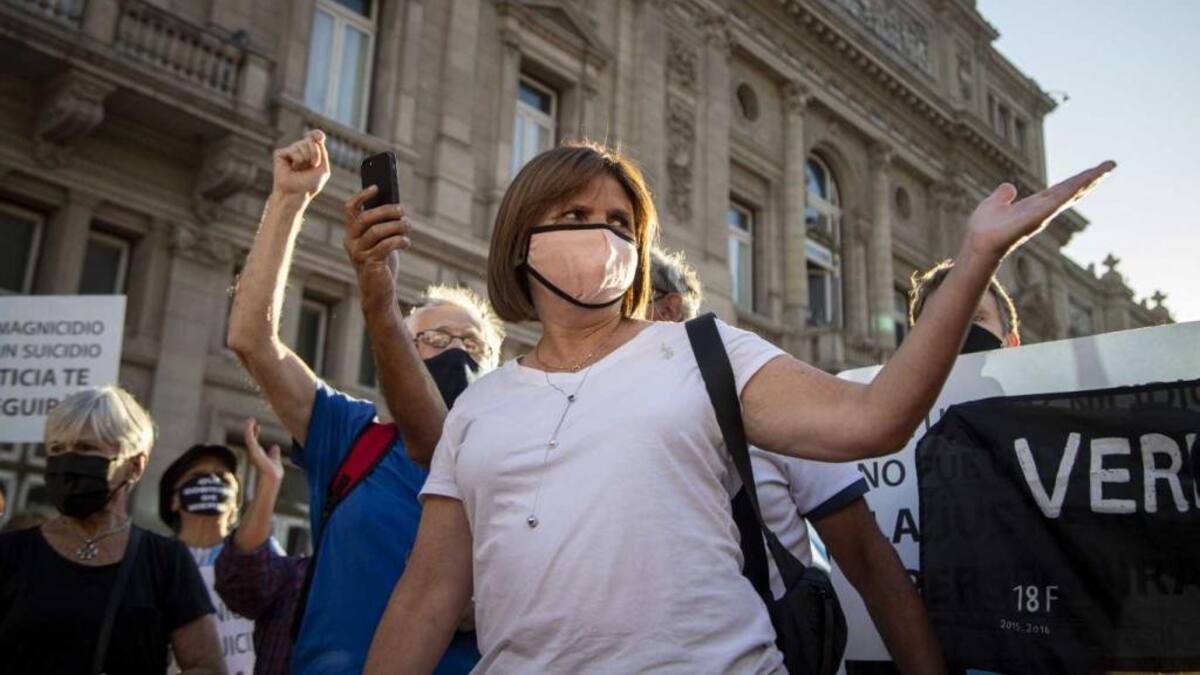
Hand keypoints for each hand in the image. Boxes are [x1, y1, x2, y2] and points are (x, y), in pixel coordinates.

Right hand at [243, 418, 283, 485]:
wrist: (273, 475)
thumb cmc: (274, 471)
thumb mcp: (275, 458)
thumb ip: (274, 453)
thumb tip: (275, 446)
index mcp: (258, 454)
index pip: (255, 441)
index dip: (256, 433)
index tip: (258, 426)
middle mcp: (254, 452)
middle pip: (250, 438)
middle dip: (250, 430)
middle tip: (251, 420)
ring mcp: (252, 451)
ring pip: (248, 437)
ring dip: (248, 428)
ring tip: (250, 420)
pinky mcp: (252, 450)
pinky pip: (249, 437)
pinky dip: (249, 430)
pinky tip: (250, 423)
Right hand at [272, 130, 330, 199]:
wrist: (296, 194)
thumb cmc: (310, 184)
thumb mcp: (323, 169)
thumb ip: (322, 151)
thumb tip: (315, 135)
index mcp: (311, 152)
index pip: (315, 136)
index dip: (317, 134)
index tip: (319, 137)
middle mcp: (300, 150)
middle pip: (310, 140)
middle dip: (315, 154)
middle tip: (312, 166)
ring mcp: (290, 151)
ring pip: (301, 145)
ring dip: (306, 159)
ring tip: (300, 169)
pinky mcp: (280, 154)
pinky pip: (293, 151)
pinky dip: (297, 161)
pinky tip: (292, 168)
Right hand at [342, 186, 411, 302]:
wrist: (379, 293)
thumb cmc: (382, 264)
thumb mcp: (382, 242)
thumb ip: (383, 226)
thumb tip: (397, 207)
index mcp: (352, 233)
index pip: (350, 209)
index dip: (361, 196)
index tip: (376, 187)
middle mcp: (351, 242)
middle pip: (365, 218)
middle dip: (386, 211)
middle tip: (402, 210)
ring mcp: (358, 253)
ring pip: (376, 231)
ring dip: (396, 226)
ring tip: (409, 226)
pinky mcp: (369, 263)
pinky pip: (385, 245)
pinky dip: (399, 241)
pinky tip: (407, 243)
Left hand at [963, 160, 1115, 262]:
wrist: (977, 243)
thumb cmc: (984, 229)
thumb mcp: (994, 204)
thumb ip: (1003, 196)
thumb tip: (1009, 187)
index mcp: (1035, 205)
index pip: (1061, 189)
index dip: (1078, 180)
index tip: (1096, 170)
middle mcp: (1043, 209)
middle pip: (1071, 190)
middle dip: (1091, 178)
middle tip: (1111, 165)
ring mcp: (1041, 214)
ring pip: (1068, 194)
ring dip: (1087, 182)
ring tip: (1105, 169)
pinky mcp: (1035, 218)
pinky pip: (1055, 203)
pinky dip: (1069, 193)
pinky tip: (1083, 183)